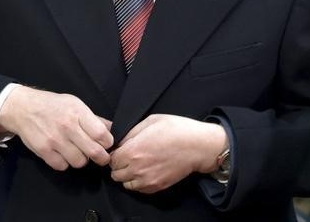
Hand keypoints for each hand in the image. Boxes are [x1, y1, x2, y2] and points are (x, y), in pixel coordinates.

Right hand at [0, 85, 112, 170]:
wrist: (24, 108)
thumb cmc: (53, 105)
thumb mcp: (76, 104)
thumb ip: (93, 119)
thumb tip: (111, 130)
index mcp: (78, 113)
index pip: (102, 135)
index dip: (108, 143)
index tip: (106, 144)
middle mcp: (68, 127)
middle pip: (94, 152)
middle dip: (101, 157)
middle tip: (100, 156)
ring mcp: (55, 140)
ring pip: (80, 162)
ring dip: (81, 160)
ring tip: (78, 152)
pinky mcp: (44, 151)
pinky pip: (63, 166)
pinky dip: (65, 163)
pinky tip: (63, 154)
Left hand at [109, 114, 226, 193]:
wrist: (198, 146)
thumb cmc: (177, 130)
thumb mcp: (151, 121)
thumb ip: (132, 132)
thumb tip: (122, 140)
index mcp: (133, 150)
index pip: (111, 159)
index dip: (115, 153)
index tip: (122, 149)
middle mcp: (136, 168)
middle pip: (115, 173)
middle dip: (119, 165)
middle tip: (129, 157)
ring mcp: (147, 180)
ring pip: (125, 184)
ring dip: (128, 175)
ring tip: (137, 165)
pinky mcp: (156, 187)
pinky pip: (138, 189)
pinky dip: (138, 182)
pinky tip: (146, 171)